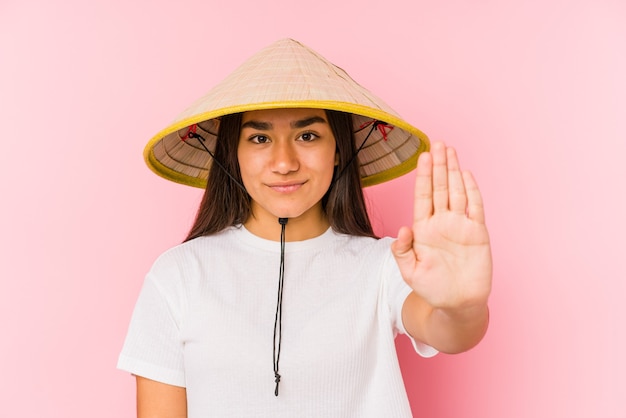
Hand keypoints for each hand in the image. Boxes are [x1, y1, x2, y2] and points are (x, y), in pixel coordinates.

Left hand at [391, 141, 491, 310]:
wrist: (458, 304)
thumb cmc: (432, 289)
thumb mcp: (410, 272)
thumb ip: (402, 250)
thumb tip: (403, 229)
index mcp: (424, 229)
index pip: (422, 196)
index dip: (423, 176)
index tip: (422, 156)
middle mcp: (442, 222)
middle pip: (440, 187)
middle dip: (439, 165)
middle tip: (438, 143)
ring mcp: (460, 226)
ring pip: (457, 192)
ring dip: (454, 171)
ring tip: (450, 150)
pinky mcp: (477, 233)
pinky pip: (475, 207)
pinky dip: (472, 190)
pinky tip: (467, 175)